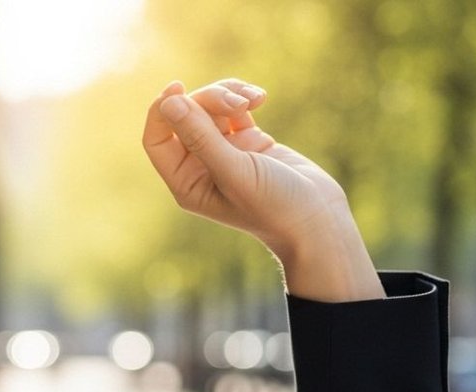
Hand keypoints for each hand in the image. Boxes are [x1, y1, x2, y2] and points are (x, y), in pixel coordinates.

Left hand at [143, 80, 383, 301]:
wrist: (317, 220)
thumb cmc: (274, 205)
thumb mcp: (234, 170)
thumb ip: (201, 136)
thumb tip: (170, 103)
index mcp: (187, 182)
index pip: (157, 139)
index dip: (162, 111)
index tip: (178, 88)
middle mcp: (201, 167)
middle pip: (187, 116)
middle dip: (210, 100)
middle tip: (236, 104)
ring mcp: (225, 153)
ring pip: (211, 108)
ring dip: (229, 95)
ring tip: (252, 100)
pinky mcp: (249, 142)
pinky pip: (235, 109)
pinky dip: (244, 98)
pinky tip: (261, 98)